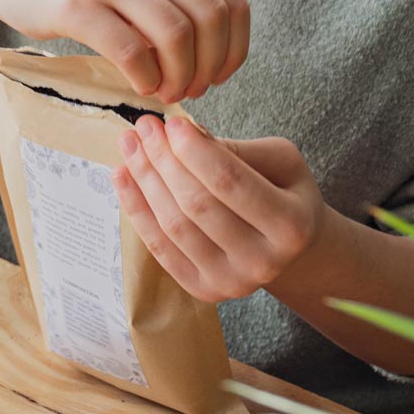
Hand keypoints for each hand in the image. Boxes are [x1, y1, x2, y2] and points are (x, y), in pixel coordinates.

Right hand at [0, 0, 249, 104]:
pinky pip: (130, 51)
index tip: (220, 74)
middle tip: (193, 90)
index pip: (229, 0)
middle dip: (210, 66)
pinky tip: (141, 87)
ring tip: (166, 91)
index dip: (234, 48)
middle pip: (209, 19)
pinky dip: (146, 79)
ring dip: (180, 76)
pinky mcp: (77, 5)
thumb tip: (216, 48)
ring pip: (175, 35)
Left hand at [111, 114, 327, 302]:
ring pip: (174, 226)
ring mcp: (230, 282)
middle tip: (144, 127)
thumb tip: (185, 134)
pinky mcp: (202, 290)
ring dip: (144, 181)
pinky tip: (122, 177)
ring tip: (130, 145)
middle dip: (164, 160)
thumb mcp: (280, 163)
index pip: (230, 182)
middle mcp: (263, 262)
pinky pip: (160, 248)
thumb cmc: (283, 193)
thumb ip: (238, 149)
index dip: (194, 151)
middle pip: (197, 204)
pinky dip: (136, 210)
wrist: (289, 249)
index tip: (171, 123)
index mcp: (291, 226)